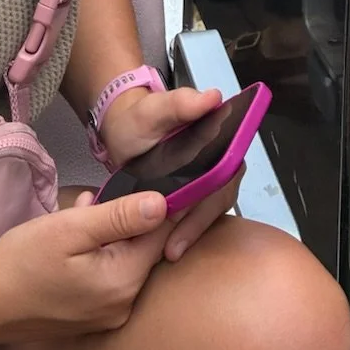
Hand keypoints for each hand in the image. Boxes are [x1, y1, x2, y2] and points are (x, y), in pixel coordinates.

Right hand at [0, 189, 171, 342]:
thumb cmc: (24, 261)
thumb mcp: (72, 229)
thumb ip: (121, 216)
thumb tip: (164, 203)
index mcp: (124, 283)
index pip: (161, 235)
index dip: (156, 205)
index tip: (140, 183)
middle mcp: (123, 306)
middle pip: (143, 250)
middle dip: (125, 220)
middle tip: (96, 199)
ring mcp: (105, 317)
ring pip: (123, 261)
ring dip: (108, 235)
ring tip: (81, 212)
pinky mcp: (89, 318)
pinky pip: (106, 277)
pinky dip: (97, 254)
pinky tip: (73, 237)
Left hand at [98, 84, 243, 262]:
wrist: (123, 134)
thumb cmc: (138, 120)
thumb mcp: (154, 109)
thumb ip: (180, 103)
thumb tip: (212, 98)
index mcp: (220, 137)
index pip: (227, 169)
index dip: (212, 193)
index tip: (189, 212)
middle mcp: (220, 160)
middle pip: (219, 196)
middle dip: (197, 223)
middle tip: (173, 247)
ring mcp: (207, 180)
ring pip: (210, 211)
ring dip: (191, 232)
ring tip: (169, 252)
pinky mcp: (193, 197)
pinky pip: (197, 217)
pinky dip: (183, 233)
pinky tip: (167, 247)